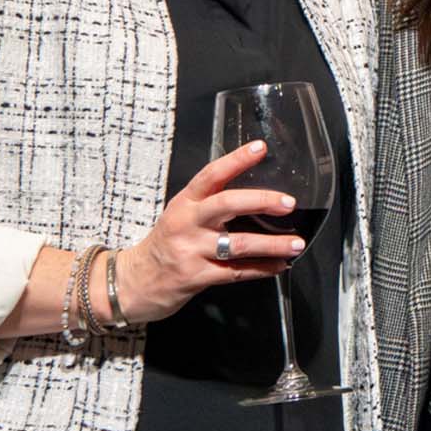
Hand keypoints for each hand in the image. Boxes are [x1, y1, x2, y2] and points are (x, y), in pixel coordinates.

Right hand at [113, 141, 304, 323]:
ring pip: (238, 243)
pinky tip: (280, 265)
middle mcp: (187, 223)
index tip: (260, 148)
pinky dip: (262, 268)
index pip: (211, 175)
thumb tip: (260, 195)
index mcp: (185, 202)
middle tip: (289, 203)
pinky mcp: (196, 277)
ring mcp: (191, 251)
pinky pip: (236, 272)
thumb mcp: (181, 214)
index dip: (236, 160)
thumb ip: (211, 203)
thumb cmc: (166, 243)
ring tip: (297, 243)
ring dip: (272, 244)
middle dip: (262, 201)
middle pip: (227, 204)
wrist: (134, 282)